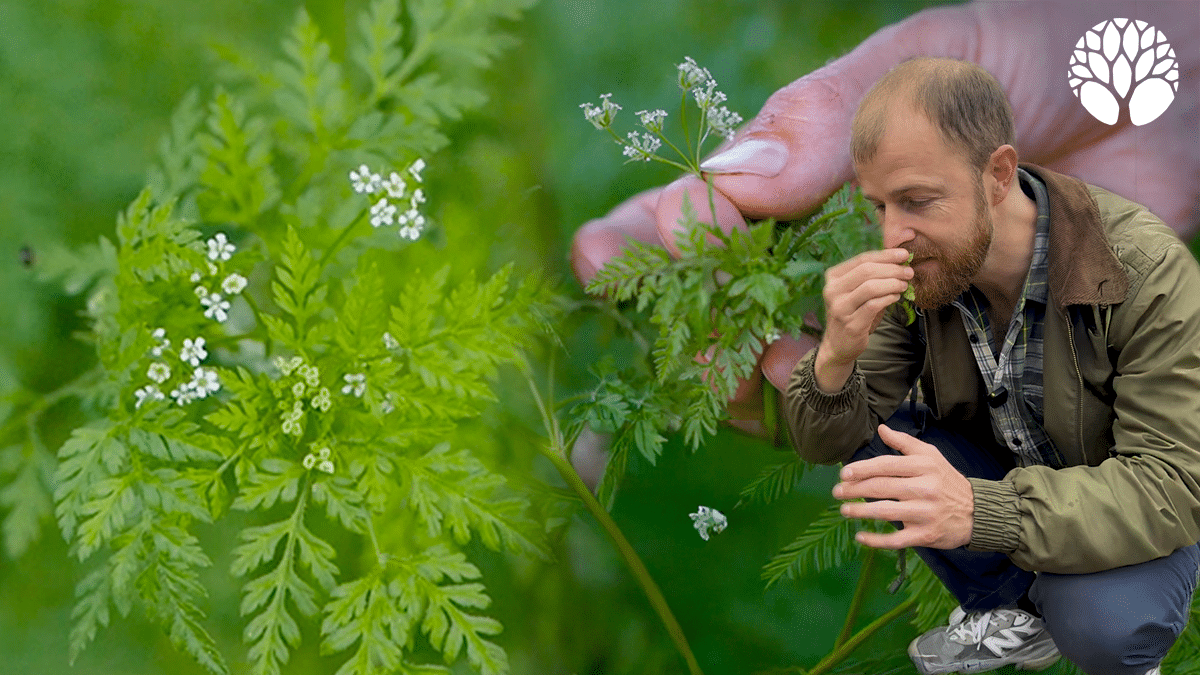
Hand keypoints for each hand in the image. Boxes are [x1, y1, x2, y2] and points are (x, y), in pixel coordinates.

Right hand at [571, 1, 1199, 433]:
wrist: (1164, 79)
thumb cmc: (1033, 45)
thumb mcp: (919, 61)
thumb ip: (828, 119)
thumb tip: (734, 174)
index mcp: (813, 160)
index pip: (710, 208)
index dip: (647, 238)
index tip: (591, 260)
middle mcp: (836, 230)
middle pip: (734, 301)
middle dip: (688, 337)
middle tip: (671, 359)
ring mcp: (890, 283)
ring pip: (797, 349)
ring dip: (758, 377)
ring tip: (751, 380)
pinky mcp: (956, 322)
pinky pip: (884, 374)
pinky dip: (839, 394)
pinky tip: (812, 392)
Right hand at [814, 249, 912, 391]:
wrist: (838, 344)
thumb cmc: (852, 313)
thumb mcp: (856, 291)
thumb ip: (871, 276)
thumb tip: (898, 260)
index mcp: (833, 278)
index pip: (862, 259)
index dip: (885, 255)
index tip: (904, 254)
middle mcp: (832, 291)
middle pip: (866, 271)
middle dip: (892, 269)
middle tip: (908, 272)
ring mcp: (840, 308)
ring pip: (870, 287)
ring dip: (892, 283)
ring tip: (904, 285)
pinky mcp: (851, 324)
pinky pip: (873, 305)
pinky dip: (888, 298)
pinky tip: (896, 297)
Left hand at [833, 425, 973, 549]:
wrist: (978, 512)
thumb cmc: (948, 481)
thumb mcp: (932, 456)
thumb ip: (905, 443)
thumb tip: (881, 430)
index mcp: (924, 467)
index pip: (886, 466)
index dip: (862, 469)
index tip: (844, 474)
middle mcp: (925, 489)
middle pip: (882, 488)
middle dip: (855, 490)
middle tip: (837, 492)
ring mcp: (925, 513)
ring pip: (886, 512)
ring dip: (860, 512)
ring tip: (844, 510)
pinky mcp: (926, 535)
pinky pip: (896, 539)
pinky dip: (876, 539)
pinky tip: (860, 536)